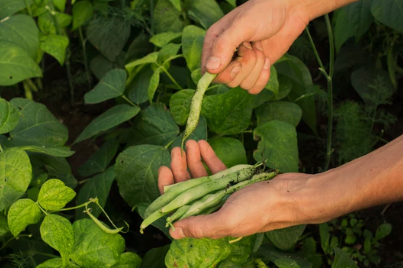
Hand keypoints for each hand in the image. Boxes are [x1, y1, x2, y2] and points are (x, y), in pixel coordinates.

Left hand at [158, 140, 347, 239]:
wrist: (292, 194)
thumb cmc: (260, 209)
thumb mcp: (227, 220)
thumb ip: (200, 225)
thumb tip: (173, 230)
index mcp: (209, 222)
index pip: (180, 206)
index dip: (169, 189)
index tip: (165, 169)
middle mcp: (214, 209)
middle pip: (189, 188)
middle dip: (180, 169)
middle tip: (177, 150)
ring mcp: (224, 194)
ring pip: (202, 176)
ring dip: (193, 160)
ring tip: (189, 143)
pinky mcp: (235, 182)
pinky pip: (217, 169)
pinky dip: (209, 157)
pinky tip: (203, 144)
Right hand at [203, 0, 309, 93]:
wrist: (288, 12)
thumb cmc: (262, 12)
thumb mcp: (241, 26)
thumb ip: (224, 46)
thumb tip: (210, 70)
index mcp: (214, 44)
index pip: (208, 72)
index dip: (223, 73)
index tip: (237, 62)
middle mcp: (225, 57)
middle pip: (227, 81)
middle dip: (245, 65)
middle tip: (252, 46)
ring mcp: (240, 66)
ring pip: (243, 85)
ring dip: (256, 68)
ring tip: (260, 48)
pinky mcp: (254, 72)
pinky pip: (253, 88)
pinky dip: (263, 77)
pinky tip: (267, 61)